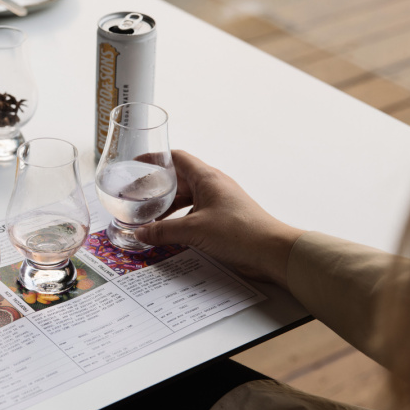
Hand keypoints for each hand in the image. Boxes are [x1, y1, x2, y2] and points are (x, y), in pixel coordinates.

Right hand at [134, 150, 303, 286]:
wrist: (273, 252)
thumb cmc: (240, 232)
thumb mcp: (194, 230)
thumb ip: (163, 231)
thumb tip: (141, 233)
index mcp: (207, 178)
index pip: (176, 158)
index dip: (155, 159)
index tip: (137, 164)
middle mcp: (212, 186)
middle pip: (178, 180)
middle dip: (156, 188)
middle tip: (136, 196)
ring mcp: (218, 203)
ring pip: (185, 199)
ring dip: (167, 206)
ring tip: (148, 216)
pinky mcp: (222, 220)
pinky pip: (194, 214)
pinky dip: (179, 220)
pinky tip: (168, 232)